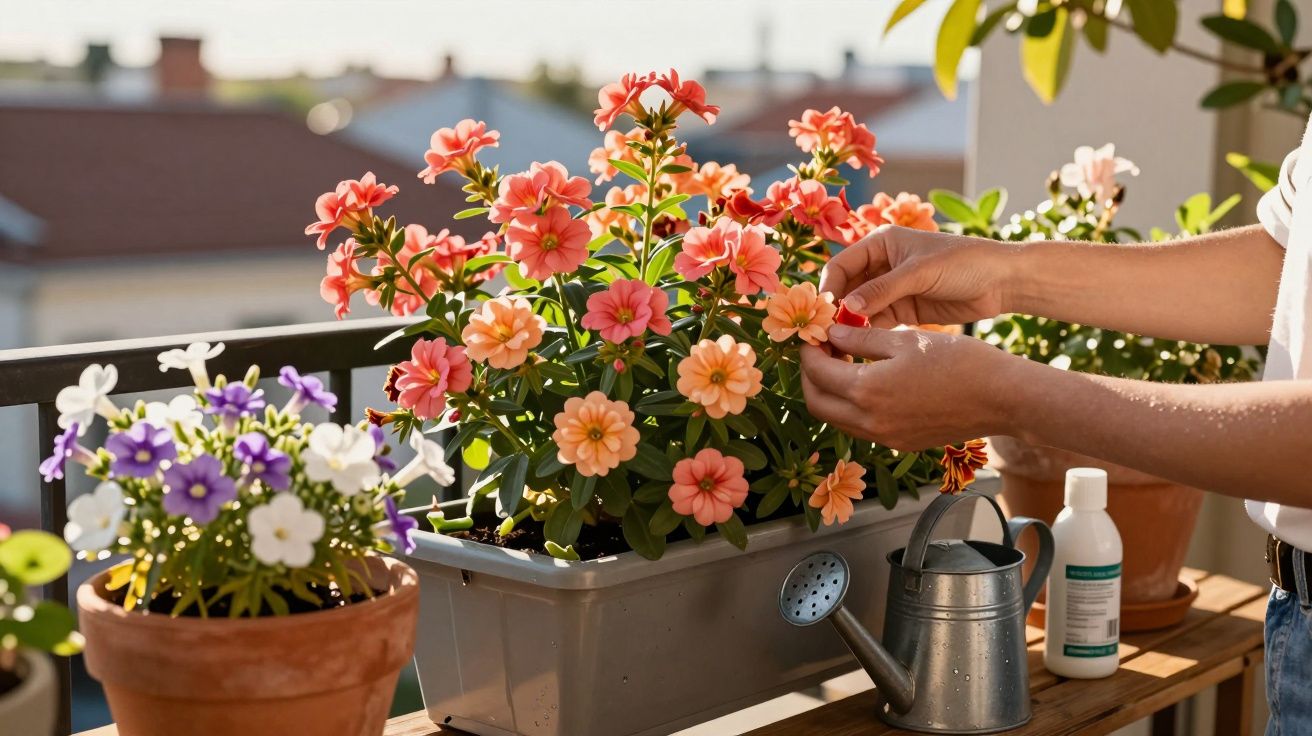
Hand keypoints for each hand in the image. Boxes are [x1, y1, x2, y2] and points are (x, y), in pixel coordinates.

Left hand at [800, 325, 1017, 449]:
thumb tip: (831, 334)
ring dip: (830, 393)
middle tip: (820, 351)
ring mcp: (886, 438)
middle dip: (810, 376)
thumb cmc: (960, 361)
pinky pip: (861, 427)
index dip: (809, 351)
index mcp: (867, 392)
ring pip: (837, 419)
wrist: (1003, 398)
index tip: (813, 335)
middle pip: (817, 403)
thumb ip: (861, 338)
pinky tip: (867, 382)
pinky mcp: (901, 443)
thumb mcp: (906, 340)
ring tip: (842, 363)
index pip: (817, 373)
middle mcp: (870, 423)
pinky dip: (852, 406)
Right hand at [820, 225, 1020, 327]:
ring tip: (840, 347)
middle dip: (836, 311)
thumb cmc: (963, 263)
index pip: (841, 265)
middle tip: (825, 337)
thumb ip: (882, 290)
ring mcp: (892, 289)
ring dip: (849, 326)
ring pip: (858, 309)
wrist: (1002, 282)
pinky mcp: (903, 310)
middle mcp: (881, 265)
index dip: (828, 288)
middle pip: (846, 289)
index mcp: (881, 244)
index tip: (822, 314)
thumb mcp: (920, 272)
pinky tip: (861, 349)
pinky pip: (877, 323)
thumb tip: (845, 308)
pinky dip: (867, 335)